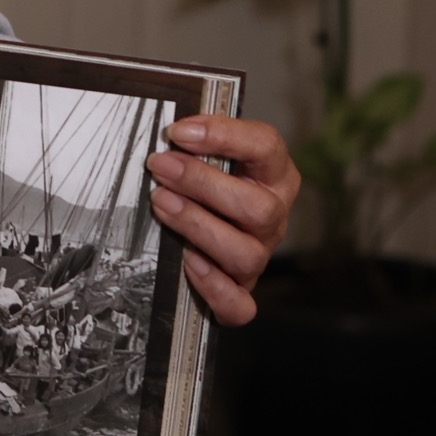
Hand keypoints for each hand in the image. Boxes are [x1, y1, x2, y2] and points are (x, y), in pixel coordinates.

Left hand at [146, 114, 298, 325]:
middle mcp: (274, 216)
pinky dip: (214, 287)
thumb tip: (169, 131)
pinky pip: (241, 304)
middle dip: (202, 184)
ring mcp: (261, 254)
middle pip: (258, 207)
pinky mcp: (244, 289)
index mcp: (274, 175)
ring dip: (198, 227)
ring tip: (162, 205)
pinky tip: (188, 263)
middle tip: (160, 167)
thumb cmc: (208, 186)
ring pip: (247, 253)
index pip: (267, 147)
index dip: (224, 136)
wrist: (210, 235)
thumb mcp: (210, 158)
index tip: (178, 132)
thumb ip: (198, 145)